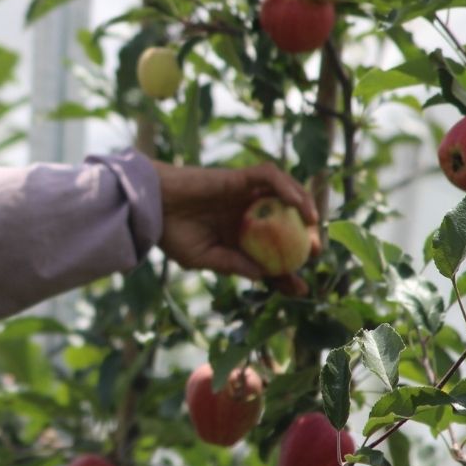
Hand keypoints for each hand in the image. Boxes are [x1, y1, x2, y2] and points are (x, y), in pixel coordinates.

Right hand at [152, 160, 319, 293]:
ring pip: (284, 196)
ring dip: (303, 209)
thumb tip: (263, 276)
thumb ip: (231, 264)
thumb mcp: (202, 258)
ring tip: (313, 228)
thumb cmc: (170, 233)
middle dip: (305, 239)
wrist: (150, 206)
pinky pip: (269, 177)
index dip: (287, 272)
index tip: (301, 288)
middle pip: (286, 225)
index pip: (270, 256)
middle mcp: (246, 216)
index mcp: (237, 239)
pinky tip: (297, 205)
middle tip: (315, 253)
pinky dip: (287, 187)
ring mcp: (244, 195)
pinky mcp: (239, 177)